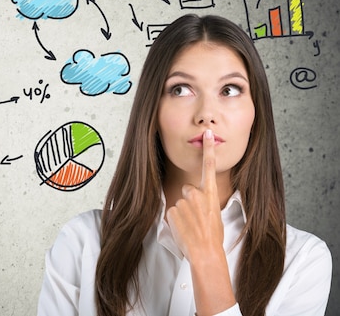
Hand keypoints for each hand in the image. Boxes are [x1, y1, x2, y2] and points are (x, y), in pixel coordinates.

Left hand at [166, 128, 222, 259]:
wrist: (206, 253)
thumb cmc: (213, 237)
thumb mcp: (215, 214)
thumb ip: (205, 202)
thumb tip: (199, 202)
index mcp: (210, 194)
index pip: (209, 167)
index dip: (208, 149)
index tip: (207, 134)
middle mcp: (196, 194)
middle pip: (187, 189)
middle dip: (189, 200)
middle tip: (196, 217)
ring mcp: (183, 202)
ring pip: (180, 202)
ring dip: (183, 212)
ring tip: (191, 226)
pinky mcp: (172, 210)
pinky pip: (172, 212)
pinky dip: (176, 220)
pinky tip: (184, 228)